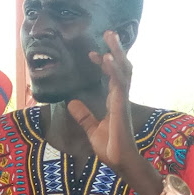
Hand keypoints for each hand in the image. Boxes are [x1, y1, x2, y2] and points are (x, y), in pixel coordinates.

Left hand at [67, 31, 139, 172]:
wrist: (120, 162)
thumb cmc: (111, 148)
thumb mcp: (91, 129)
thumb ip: (83, 115)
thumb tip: (70, 102)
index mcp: (114, 101)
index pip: (111, 77)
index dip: (104, 64)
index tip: (93, 54)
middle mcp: (120, 98)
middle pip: (122, 68)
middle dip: (116, 50)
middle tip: (110, 32)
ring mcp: (122, 101)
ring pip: (123, 70)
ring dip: (117, 53)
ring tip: (111, 36)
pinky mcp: (121, 106)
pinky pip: (119, 84)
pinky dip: (113, 70)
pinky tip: (107, 58)